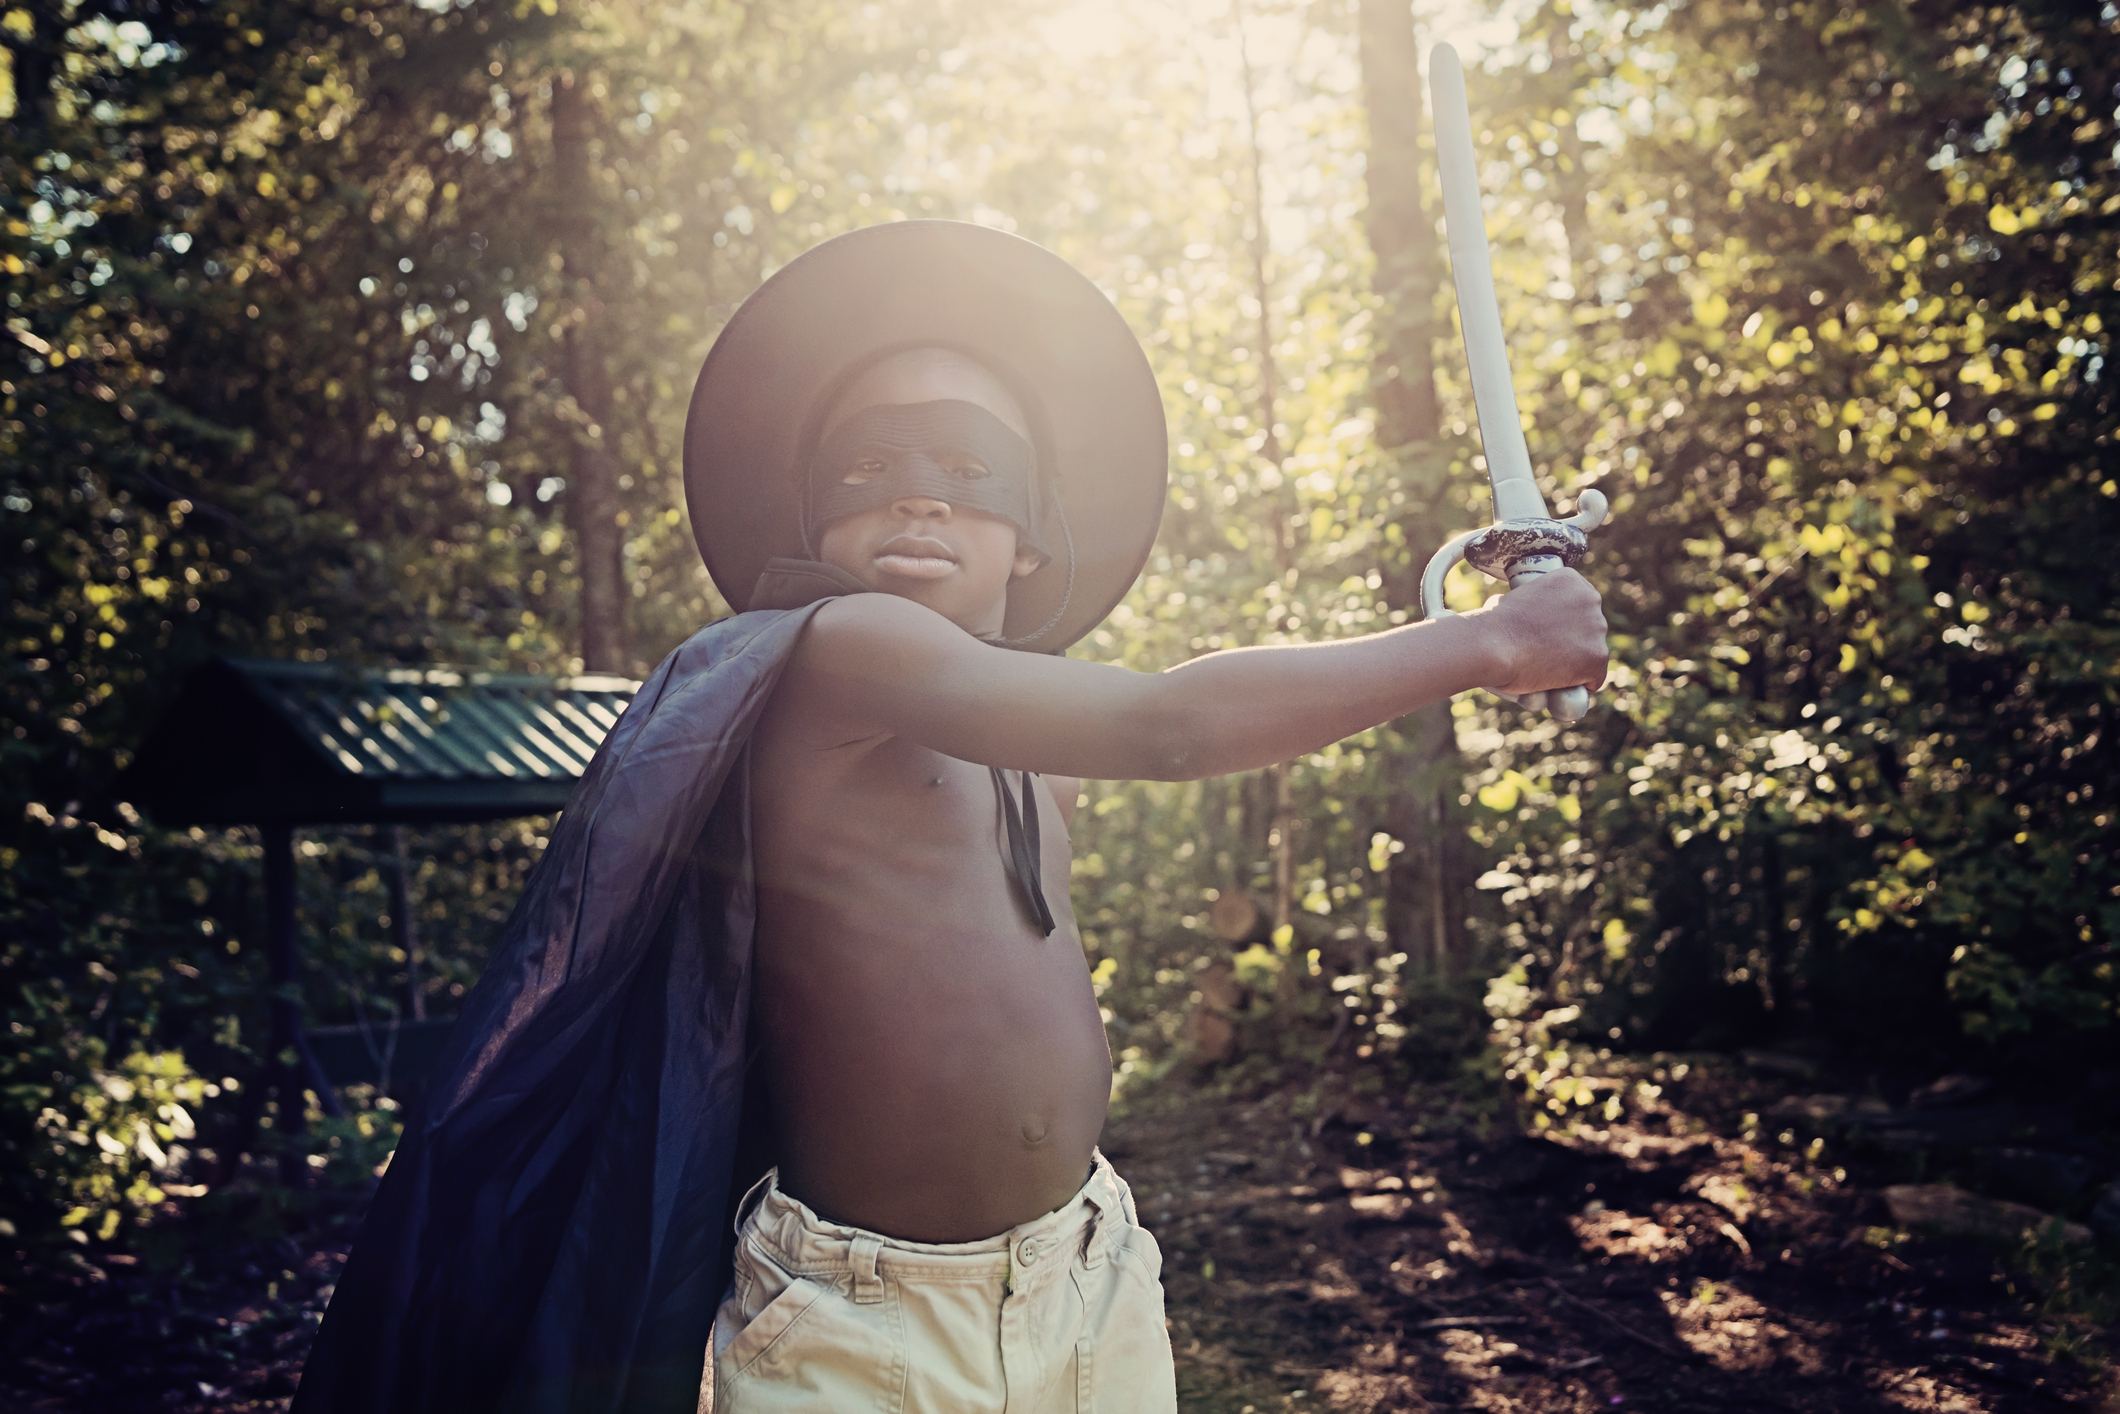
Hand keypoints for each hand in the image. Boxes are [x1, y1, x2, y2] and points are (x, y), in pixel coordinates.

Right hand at [1467, 568, 1608, 697]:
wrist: (1492, 645)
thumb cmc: (1493, 625)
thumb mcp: (1513, 598)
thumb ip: (1530, 603)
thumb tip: (1519, 614)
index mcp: (1571, 580)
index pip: (1579, 606)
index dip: (1564, 624)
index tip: (1547, 635)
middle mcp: (1591, 599)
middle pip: (1590, 628)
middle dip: (1573, 642)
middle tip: (1547, 654)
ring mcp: (1597, 629)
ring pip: (1593, 653)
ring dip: (1576, 663)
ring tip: (1548, 670)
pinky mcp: (1597, 657)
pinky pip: (1594, 678)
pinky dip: (1579, 684)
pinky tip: (1560, 685)